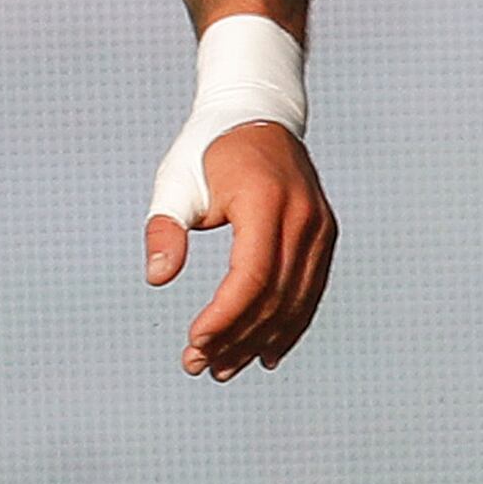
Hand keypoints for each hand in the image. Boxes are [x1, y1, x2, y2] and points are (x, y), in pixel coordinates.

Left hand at [145, 121, 333, 379]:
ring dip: (260, 340)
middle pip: (274, 295)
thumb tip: (158, 278)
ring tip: (223, 368)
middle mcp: (302, 216)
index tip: (194, 341)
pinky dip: (289, 325)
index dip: (225, 316)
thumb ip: (164, 229)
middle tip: (197, 365)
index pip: (251, 275)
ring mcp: (320, 227)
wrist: (256, 115)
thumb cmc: (205, 150)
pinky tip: (265, 354)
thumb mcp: (174, 183)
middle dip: (236, 337)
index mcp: (264, 200)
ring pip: (296, 299)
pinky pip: (310, 289)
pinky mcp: (325, 235)